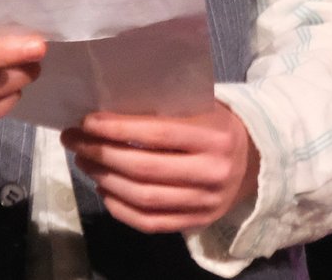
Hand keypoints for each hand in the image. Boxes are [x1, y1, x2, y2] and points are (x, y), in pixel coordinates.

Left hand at [62, 106, 258, 233]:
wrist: (256, 162)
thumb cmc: (219, 126)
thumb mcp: (203, 107)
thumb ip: (167, 108)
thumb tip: (110, 107)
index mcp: (214, 135)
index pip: (156, 133)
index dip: (116, 128)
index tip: (87, 122)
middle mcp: (211, 171)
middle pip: (143, 168)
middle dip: (101, 154)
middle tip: (75, 142)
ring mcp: (205, 202)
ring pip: (143, 197)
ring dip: (105, 180)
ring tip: (84, 163)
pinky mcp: (197, 223)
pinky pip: (150, 222)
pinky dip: (120, 208)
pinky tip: (104, 190)